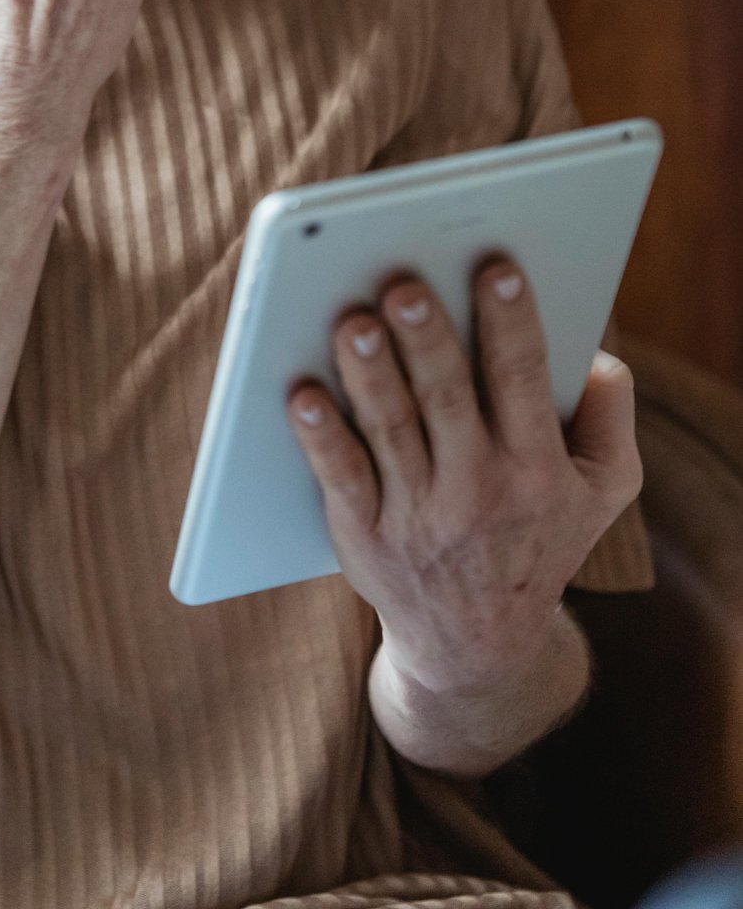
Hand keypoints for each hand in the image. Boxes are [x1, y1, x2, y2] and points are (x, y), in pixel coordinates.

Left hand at [285, 254, 643, 698]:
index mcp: (538, 466)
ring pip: (390, 429)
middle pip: (447, 399)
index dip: (511, 323)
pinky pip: (339, 478)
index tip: (495, 267)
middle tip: (403, 285)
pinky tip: (300, 394)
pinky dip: (320, 437)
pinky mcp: (365, 535)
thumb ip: (613, 418)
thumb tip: (599, 354)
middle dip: (427, 341)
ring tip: (351, 321)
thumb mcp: (603, 490)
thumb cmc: (539, 534)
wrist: (479, 645)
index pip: (523, 381)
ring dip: (369, 375)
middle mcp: (479, 489)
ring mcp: (418, 515)